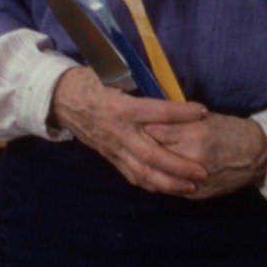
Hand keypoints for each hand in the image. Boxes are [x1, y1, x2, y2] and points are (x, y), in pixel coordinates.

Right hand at [51, 66, 209, 194]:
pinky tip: (168, 189)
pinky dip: (151, 184)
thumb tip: (171, 89)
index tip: (203, 112)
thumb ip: (142, 86)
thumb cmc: (93, 82)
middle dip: (178, 166)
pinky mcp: (111, 157)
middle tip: (202, 172)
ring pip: (142, 172)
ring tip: (191, 188)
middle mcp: (119, 132)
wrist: (64, 99)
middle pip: (152, 154)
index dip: (182, 113)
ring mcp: (114, 148)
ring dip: (168, 183)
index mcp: (122, 108)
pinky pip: (132, 175)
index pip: (158, 112)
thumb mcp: (117, 77)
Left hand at [145, 113, 266, 199]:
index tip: (135, 124)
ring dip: (148, 167)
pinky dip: (160, 181)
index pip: (155, 131)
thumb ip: (178, 121)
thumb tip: (150, 119)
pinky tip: (153, 173)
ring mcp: (194, 179)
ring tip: (140, 158)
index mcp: (194, 135)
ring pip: (158, 175)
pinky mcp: (196, 193)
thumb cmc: (230, 130)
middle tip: (133, 141)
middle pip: (153, 154)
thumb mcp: (204, 119)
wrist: (256, 155)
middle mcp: (192, 158)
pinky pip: (169, 189)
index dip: (143, 128)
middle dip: (141, 147)